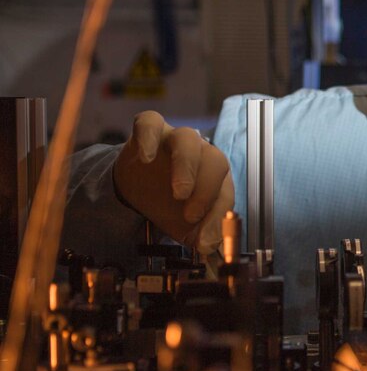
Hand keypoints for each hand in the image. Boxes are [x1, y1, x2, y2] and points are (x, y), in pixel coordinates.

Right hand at [113, 111, 233, 254]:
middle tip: (191, 215)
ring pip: (188, 139)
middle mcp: (201, 153)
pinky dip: (150, 137)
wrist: (136, 188)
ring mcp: (175, 139)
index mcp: (216, 176)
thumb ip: (200, 236)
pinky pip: (150, 123)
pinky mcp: (149, 131)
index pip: (226, 190)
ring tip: (179, 193)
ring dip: (187, 166)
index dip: (218, 216)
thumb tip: (209, 247)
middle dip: (206, 189)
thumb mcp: (187, 227)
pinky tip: (146, 157)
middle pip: (214, 160)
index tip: (204, 239)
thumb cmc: (168, 204)